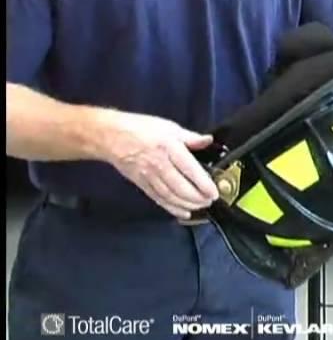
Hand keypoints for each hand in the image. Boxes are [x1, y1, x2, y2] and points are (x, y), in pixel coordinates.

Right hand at [98, 110, 218, 219]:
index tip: (214, 192)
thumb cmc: (141, 129)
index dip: (204, 184)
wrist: (111, 136)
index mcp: (169, 148)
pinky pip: (159, 199)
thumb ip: (191, 137)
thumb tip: (208, 141)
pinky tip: (184, 213)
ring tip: (201, 206)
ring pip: (171, 196)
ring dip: (187, 205)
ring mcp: (149, 177)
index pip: (190, 170)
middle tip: (210, 200)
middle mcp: (159, 164)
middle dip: (198, 198)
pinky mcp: (142, 185)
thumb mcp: (169, 127)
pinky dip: (172, 208)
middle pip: (181, 187)